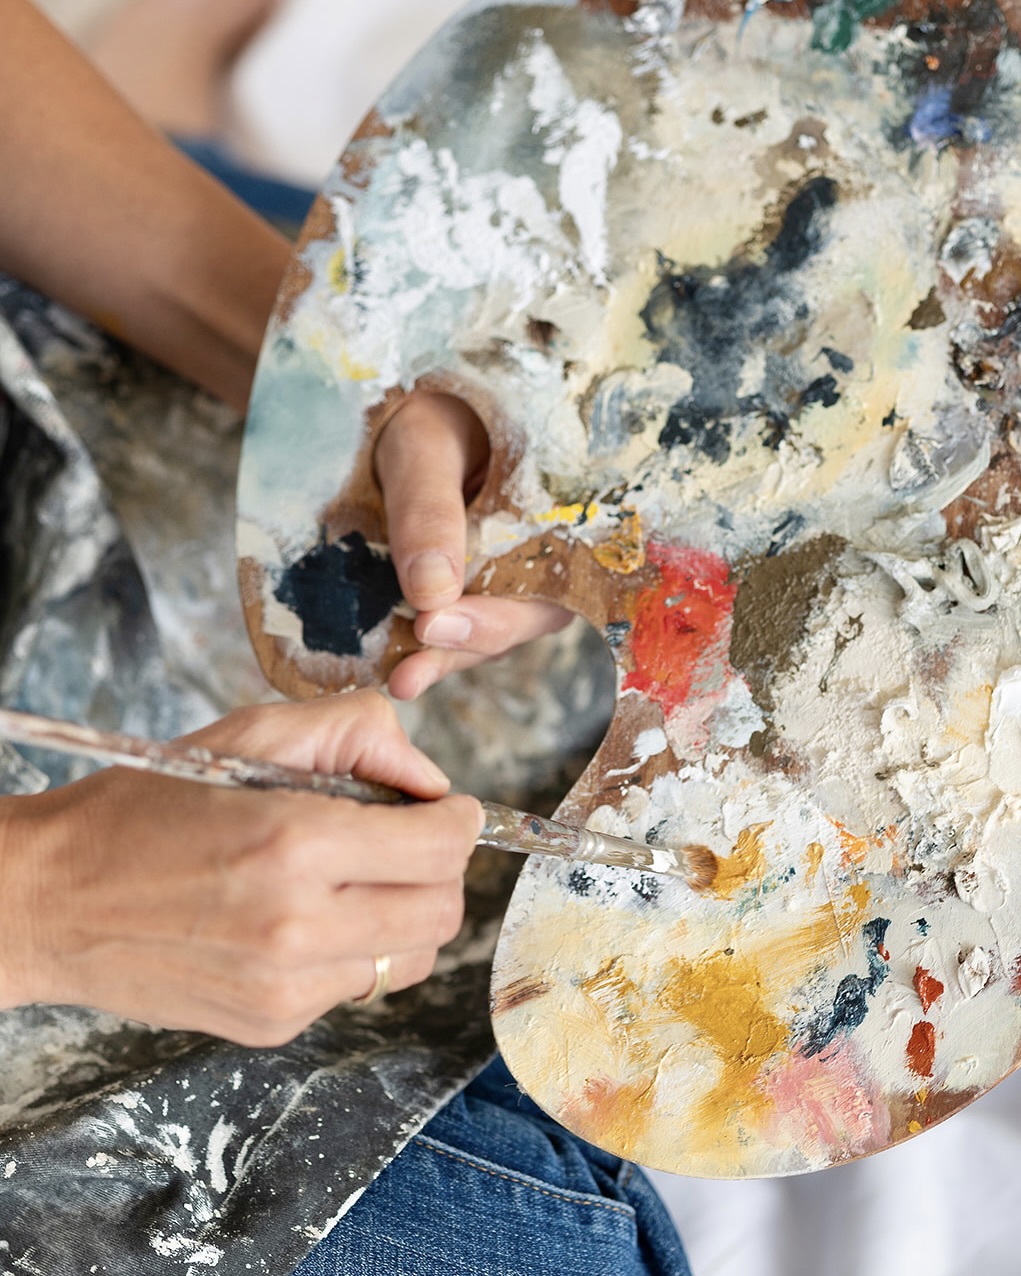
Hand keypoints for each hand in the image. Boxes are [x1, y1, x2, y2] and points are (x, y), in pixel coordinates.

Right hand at [0, 691, 482, 1045]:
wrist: (50, 899)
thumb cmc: (146, 804)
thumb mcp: (248, 736)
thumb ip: (353, 735)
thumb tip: (428, 780)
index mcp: (295, 843)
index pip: (440, 847)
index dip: (457, 819)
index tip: (444, 808)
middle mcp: (297, 927)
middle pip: (441, 911)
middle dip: (439, 868)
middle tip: (404, 840)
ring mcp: (285, 988)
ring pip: (411, 956)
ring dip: (401, 913)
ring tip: (349, 880)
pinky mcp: (271, 1024)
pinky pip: (355, 986)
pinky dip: (351, 949)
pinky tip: (300, 918)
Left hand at [375, 390, 572, 699]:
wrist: (404, 389)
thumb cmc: (427, 400)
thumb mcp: (423, 443)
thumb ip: (429, 511)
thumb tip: (433, 595)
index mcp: (560, 510)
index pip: (545, 585)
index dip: (495, 618)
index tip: (437, 626)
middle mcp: (542, 548)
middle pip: (515, 620)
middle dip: (461, 647)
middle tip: (410, 671)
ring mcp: (505, 568)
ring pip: (483, 628)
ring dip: (441, 655)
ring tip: (398, 678)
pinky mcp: (466, 579)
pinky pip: (454, 618)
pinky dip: (425, 641)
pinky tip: (394, 663)